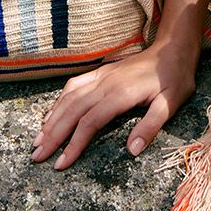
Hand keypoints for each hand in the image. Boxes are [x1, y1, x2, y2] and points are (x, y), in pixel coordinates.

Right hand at [30, 39, 198, 169]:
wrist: (174, 48)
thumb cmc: (174, 78)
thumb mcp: (171, 103)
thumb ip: (151, 126)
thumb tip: (132, 150)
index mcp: (121, 94)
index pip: (90, 122)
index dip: (73, 144)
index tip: (61, 163)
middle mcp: (106, 83)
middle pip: (73, 110)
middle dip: (53, 134)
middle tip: (36, 156)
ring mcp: (102, 75)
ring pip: (70, 97)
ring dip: (52, 118)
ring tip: (37, 139)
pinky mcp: (102, 71)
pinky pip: (75, 85)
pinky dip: (59, 100)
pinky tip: (51, 112)